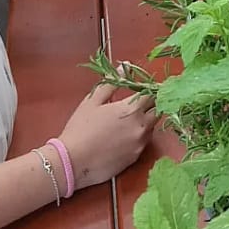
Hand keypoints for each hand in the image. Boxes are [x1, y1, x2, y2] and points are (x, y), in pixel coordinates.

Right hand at [57, 75, 155, 189]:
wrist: (71, 163)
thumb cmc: (80, 129)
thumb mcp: (93, 101)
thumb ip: (112, 82)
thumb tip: (124, 66)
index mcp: (132, 109)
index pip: (153, 94)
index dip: (149, 90)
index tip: (142, 89)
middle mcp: (141, 126)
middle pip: (157, 110)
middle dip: (151, 105)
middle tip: (137, 104)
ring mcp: (139, 144)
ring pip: (152, 127)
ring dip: (146, 121)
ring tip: (128, 121)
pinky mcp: (135, 158)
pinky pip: (143, 143)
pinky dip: (139, 137)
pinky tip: (123, 137)